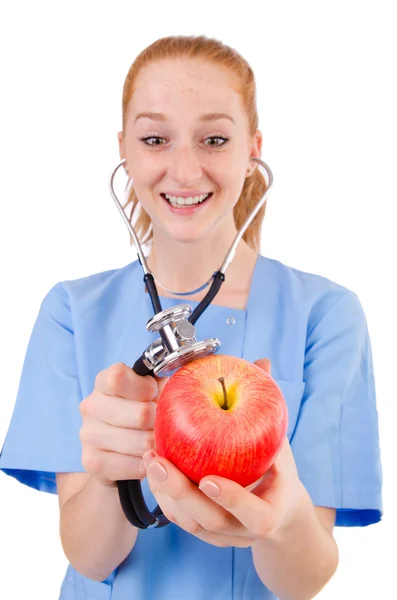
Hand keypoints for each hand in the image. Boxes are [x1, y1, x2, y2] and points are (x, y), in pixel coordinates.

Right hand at [79, 362, 168, 486]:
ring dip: (155, 445)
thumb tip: (186, 365)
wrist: (116, 451)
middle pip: (140, 414)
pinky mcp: (91, 462)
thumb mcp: (152, 390)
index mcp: (103, 381)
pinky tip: (145, 458)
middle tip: (162, 424)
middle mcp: (90, 405)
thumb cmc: (140, 411)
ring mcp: (88, 434)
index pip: (119, 377)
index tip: (154, 394)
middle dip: (159, 422)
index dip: (145, 388)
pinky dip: (147, 464)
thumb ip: (163, 377)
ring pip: (140, 442)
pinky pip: (134, 465)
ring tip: (156, 441)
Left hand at [143, 358, 303, 547]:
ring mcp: (221, 535)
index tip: (208, 478)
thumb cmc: (277, 471)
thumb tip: (262, 362)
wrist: (277, 510)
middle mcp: (244, 530)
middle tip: (158, 460)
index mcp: (270, 513)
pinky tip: (151, 468)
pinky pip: (178, 518)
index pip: (254, 514)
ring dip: (164, 492)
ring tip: (149, 458)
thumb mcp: (279, 442)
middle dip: (180, 492)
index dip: (231, 498)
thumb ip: (267, 406)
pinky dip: (162, 495)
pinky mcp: (203, 530)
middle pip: (209, 520)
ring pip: (188, 522)